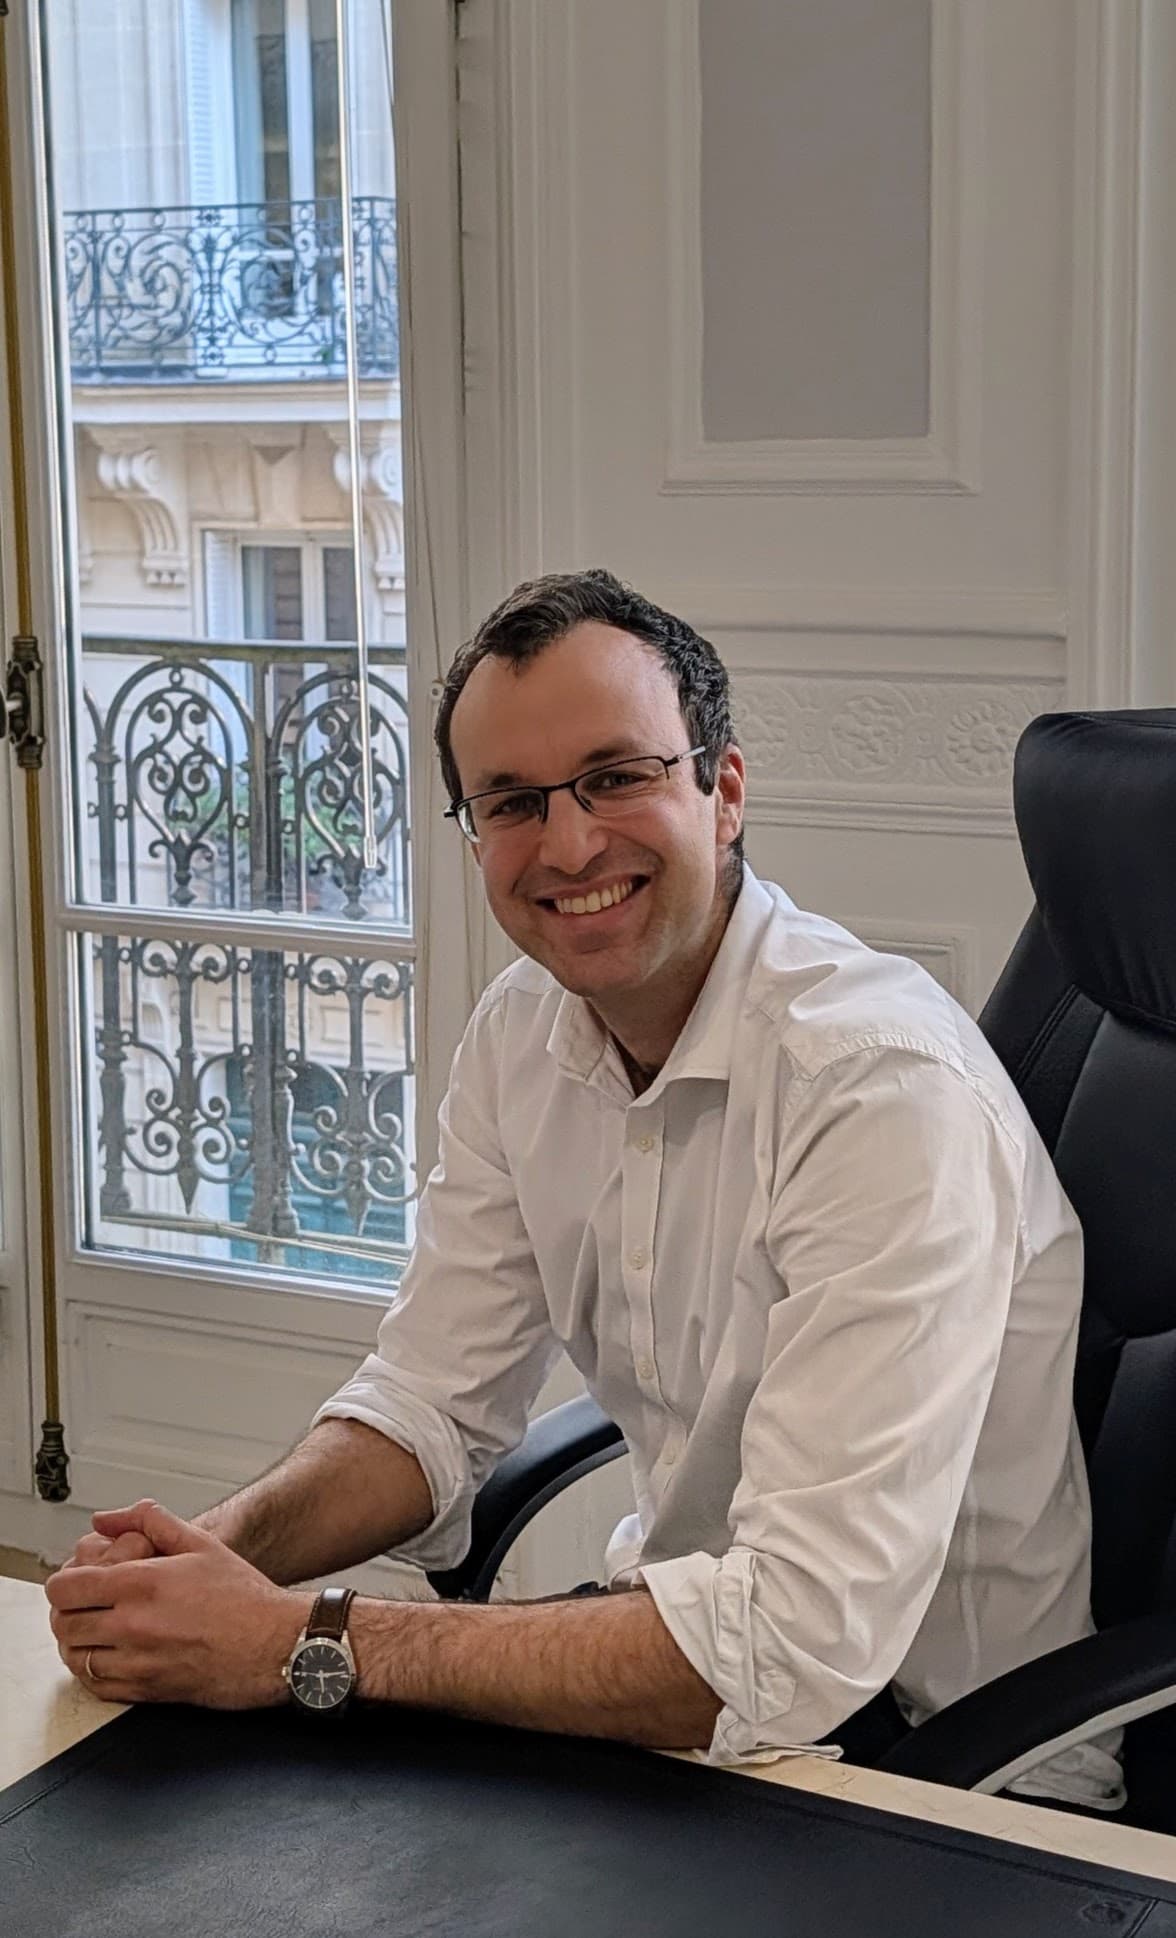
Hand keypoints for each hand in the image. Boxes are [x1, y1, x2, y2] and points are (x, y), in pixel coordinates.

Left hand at [45, 1502, 310, 1708]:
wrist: (274, 1644)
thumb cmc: (243, 1597)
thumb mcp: (199, 1543)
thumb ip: (148, 1521)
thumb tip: (108, 1519)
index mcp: (141, 1584)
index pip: (66, 1588)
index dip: (62, 1583)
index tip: (72, 1582)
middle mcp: (133, 1626)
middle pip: (64, 1624)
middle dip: (66, 1611)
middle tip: (81, 1605)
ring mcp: (137, 1663)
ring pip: (75, 1658)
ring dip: (75, 1643)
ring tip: (92, 1630)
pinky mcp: (146, 1692)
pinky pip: (96, 1686)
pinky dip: (91, 1671)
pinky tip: (107, 1657)